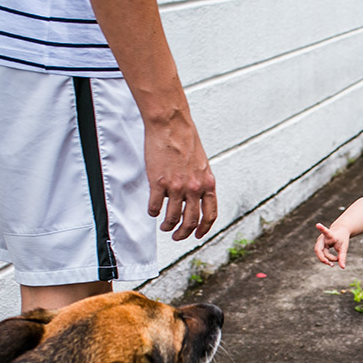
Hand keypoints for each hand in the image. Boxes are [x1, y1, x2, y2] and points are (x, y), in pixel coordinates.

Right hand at [143, 115, 216, 240]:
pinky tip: (152, 211)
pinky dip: (153, 212)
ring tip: (164, 226)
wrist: (171, 125)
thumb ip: (200, 182)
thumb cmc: (186, 140)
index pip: (210, 214)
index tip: (197, 235)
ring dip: (167, 226)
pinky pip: (155, 206)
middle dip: (183, 233)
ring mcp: (176, 186)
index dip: (204, 229)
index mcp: (208, 183)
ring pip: (172, 217)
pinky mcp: (159, 182)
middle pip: (191, 221)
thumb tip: (195, 199)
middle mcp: (194, 188)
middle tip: (177, 236)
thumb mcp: (202, 164)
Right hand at [315, 223, 349, 267]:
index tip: (318, 224)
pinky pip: (321, 254)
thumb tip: (342, 267)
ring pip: (320, 253)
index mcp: (330, 235)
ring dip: (326, 259)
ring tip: (334, 263)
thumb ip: (342, 257)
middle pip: (318, 250)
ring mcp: (320, 242)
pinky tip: (331, 263)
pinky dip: (326, 259)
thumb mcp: (344, 247)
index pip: (326, 232)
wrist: (340, 232)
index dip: (322, 229)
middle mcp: (322, 238)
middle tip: (331, 264)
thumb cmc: (342, 238)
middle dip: (323, 258)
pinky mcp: (320, 246)